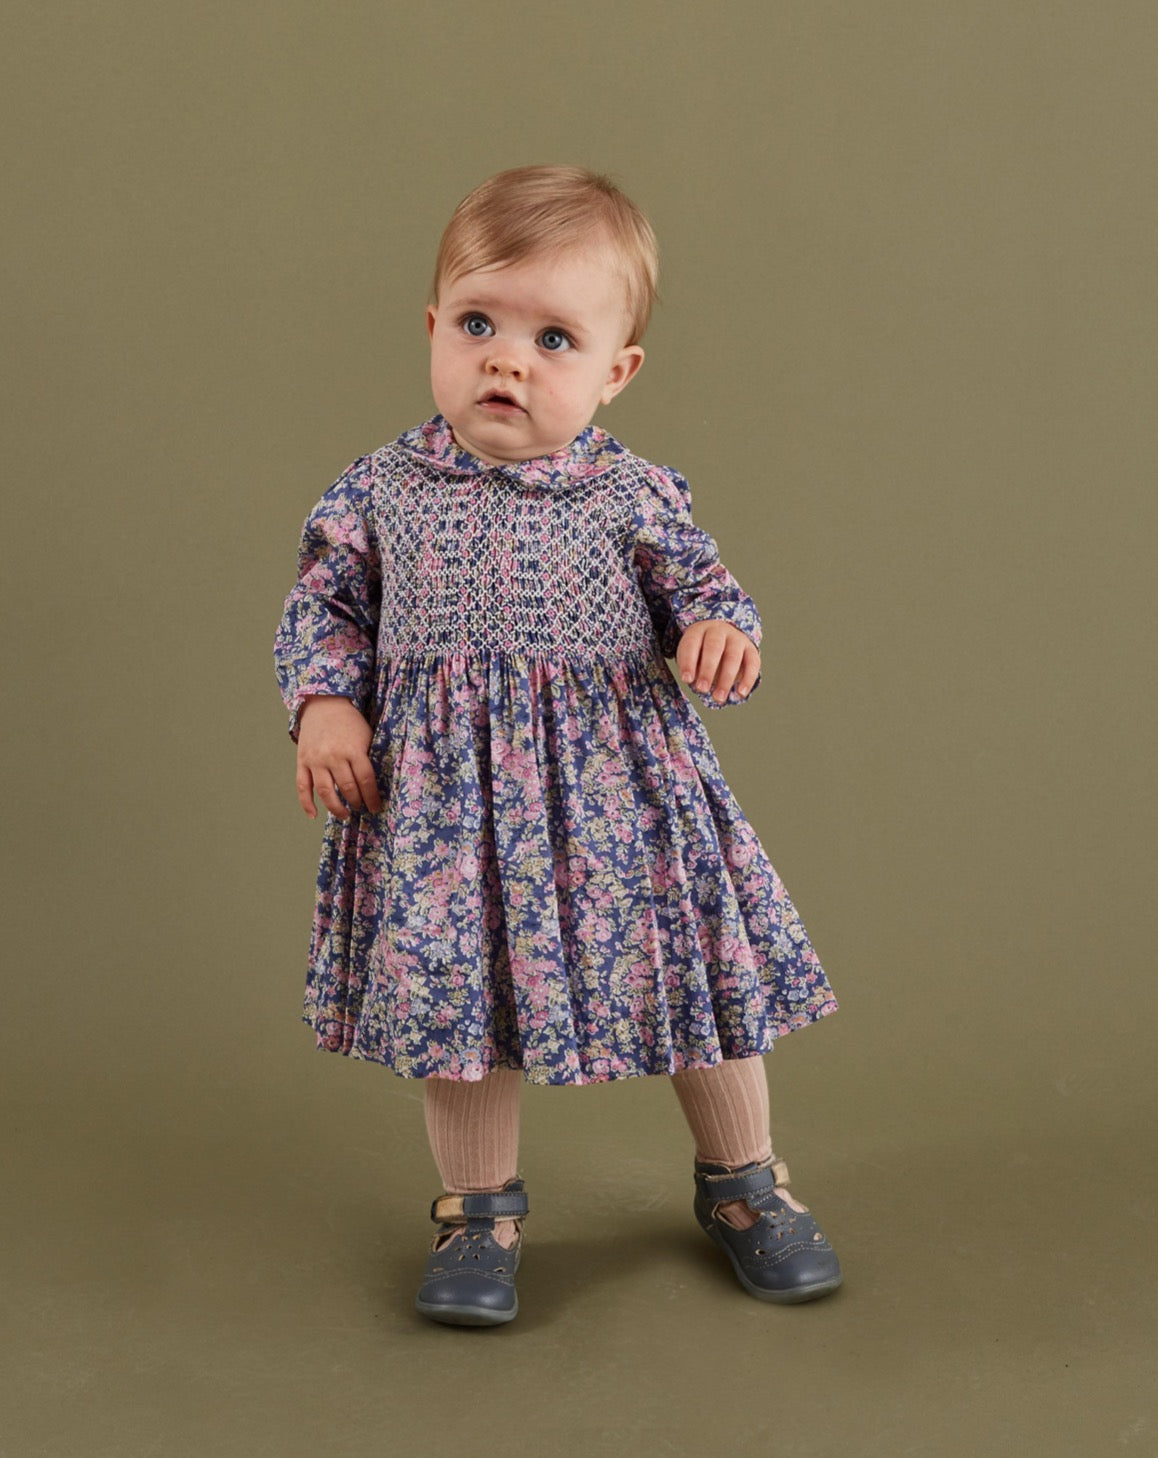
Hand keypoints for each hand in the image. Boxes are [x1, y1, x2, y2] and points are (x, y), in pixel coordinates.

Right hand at [295, 696, 383, 820]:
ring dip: (336, 808)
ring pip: (326, 792)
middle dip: (356, 802)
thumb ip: (368, 758)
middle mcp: (334, 756)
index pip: (365, 780)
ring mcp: (316, 760)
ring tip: (344, 814)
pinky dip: (307, 803)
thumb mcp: (366, 736)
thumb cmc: (350, 722)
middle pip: (347, 788)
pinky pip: (302, 787)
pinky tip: (314, 815)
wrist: (324, 704)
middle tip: (360, 807)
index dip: (372, 797)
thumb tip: (374, 785)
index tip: (375, 807)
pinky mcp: (302, 761)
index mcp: (353, 750)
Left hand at [676, 620, 759, 702]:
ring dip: (726, 679)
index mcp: (698, 631)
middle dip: (708, 670)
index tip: (686, 680)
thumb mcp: (691, 656)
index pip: (692, 644)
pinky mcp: (751, 649)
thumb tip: (698, 685)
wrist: (722, 639)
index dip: (688, 662)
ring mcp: (737, 638)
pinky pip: (752, 663)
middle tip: (702, 689)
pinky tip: (740, 693)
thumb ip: (692, 668)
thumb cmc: (701, 653)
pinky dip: (748, 679)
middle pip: (714, 648)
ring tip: (719, 697)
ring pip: (733, 657)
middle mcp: (718, 631)